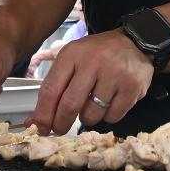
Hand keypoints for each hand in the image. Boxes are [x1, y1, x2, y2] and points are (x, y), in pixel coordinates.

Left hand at [34, 31, 152, 134]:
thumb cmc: (97, 55)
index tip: (41, 127)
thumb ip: (54, 89)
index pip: (51, 90)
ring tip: (93, 104)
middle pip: (70, 105)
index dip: (43, 114)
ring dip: (88, 118)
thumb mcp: (72, 61)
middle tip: (60, 129)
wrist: (135, 42)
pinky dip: (108, 116)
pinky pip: (112, 117)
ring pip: (91, 115)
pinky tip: (110, 102)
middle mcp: (93, 62)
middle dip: (61, 124)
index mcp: (72, 54)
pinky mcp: (132, 86)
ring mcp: (115, 74)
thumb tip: (34, 122)